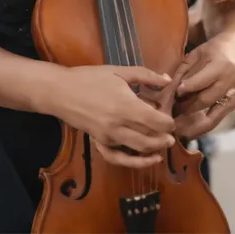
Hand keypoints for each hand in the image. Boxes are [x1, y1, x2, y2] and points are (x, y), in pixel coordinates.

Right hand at [51, 65, 175, 168]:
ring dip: (154, 150)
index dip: (168, 122)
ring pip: (137, 150)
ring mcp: (108, 137)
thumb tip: (167, 80)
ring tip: (164, 146)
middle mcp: (119, 125)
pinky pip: (118, 158)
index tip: (172, 119)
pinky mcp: (100, 143)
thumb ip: (145, 76)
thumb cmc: (90, 78)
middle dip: (165, 138)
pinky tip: (144, 159)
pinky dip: (133, 162)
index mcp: (125, 105)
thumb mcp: (119, 72)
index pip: (155, 121)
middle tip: (173, 134)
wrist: (61, 91)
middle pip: (149, 139)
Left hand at [173, 37, 234, 138]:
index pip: (201, 81)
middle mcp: (229, 84)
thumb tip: (169, 86)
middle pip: (204, 100)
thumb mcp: (199, 52)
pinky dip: (201, 128)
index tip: (173, 93)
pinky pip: (216, 120)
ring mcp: (233, 97)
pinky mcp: (233, 106)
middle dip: (185, 108)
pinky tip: (188, 131)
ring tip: (175, 129)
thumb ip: (184, 69)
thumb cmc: (217, 49)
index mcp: (220, 66)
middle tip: (168, 113)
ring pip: (211, 117)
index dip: (186, 89)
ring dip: (192, 124)